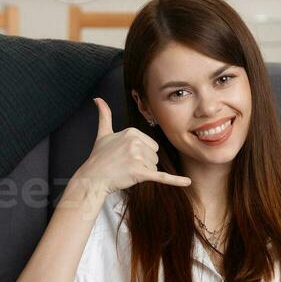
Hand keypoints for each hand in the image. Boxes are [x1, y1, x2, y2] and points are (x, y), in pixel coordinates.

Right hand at [72, 98, 191, 198]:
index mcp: (132, 131)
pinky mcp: (140, 173)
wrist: (92, 178)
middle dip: (143, 163)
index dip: (141, 153)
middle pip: (154, 155)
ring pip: (154, 166)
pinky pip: (162, 176)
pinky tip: (188, 182)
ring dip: (143, 172)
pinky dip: (176, 181)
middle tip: (125, 165)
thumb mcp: (103, 133)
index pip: (151, 144)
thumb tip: (98, 99)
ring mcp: (138, 157)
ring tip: (126, 171)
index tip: (125, 156)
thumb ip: (104, 115)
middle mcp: (136, 142)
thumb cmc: (99, 157)